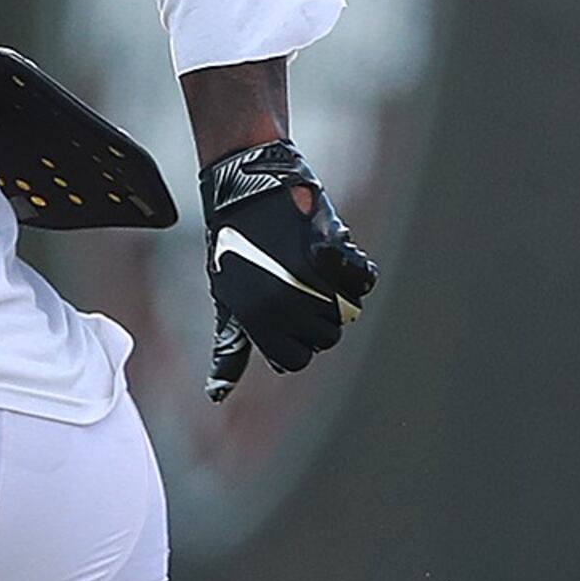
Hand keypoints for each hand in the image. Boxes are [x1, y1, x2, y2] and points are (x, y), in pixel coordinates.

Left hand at [198, 139, 376, 400]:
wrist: (246, 185)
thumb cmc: (233, 243)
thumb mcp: (227, 299)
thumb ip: (231, 348)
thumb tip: (217, 395)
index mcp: (258, 319)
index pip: (296, 360)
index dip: (296, 343)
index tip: (290, 318)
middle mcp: (285, 302)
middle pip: (325, 338)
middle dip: (318, 319)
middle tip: (303, 288)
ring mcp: (311, 276)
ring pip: (346, 313)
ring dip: (338, 296)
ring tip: (315, 270)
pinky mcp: (330, 247)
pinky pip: (362, 279)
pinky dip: (355, 271)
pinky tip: (337, 257)